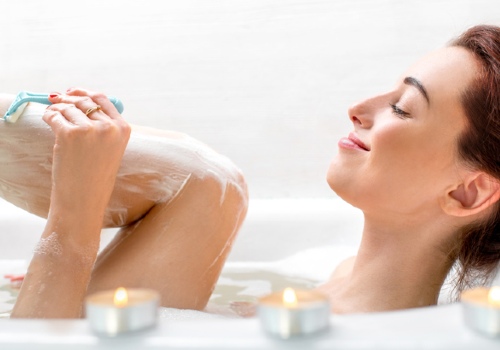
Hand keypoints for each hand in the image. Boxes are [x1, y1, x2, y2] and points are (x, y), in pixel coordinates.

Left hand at [44, 88, 130, 219]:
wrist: (84, 199)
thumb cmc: (95, 176)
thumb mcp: (109, 149)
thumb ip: (101, 125)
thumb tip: (77, 98)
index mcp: (123, 129)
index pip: (103, 99)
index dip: (85, 92)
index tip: (72, 92)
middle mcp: (109, 127)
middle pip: (84, 100)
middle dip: (67, 98)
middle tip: (55, 99)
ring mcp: (90, 130)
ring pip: (68, 107)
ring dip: (56, 109)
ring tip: (52, 116)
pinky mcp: (70, 134)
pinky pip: (55, 115)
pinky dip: (48, 116)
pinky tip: (48, 121)